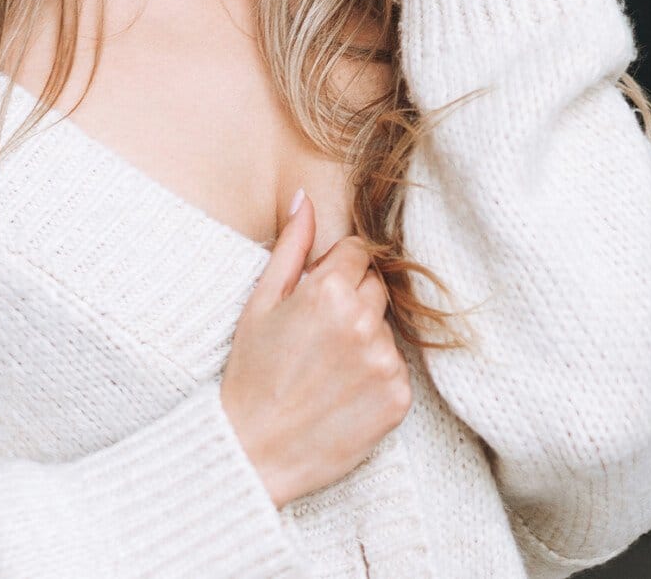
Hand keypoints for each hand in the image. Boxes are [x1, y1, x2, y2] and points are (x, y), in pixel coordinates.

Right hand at [220, 194, 413, 507]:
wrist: (254, 451)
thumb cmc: (251, 373)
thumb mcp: (260, 302)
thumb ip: (291, 246)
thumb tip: (306, 197)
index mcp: (329, 291)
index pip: (359, 253)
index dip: (336, 271)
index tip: (317, 297)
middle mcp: (364, 322)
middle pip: (376, 288)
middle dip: (352, 301)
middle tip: (317, 337)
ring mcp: (385, 362)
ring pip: (385, 329)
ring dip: (364, 340)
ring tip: (325, 369)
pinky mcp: (399, 398)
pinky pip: (396, 369)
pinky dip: (375, 377)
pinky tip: (342, 393)